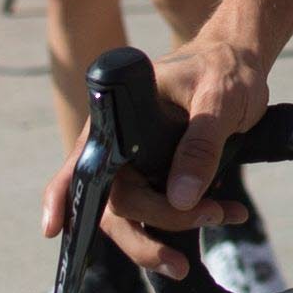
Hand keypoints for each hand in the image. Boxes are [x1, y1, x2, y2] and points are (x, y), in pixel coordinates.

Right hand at [35, 34, 267, 277]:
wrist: (241, 62)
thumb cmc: (222, 68)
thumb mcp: (217, 100)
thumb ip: (200, 145)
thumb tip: (180, 199)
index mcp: (117, 119)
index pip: (82, 163)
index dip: (61, 198)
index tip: (52, 229)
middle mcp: (122, 147)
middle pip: (117, 205)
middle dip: (153, 227)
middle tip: (205, 220)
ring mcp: (142, 165)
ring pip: (139, 217)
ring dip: (176, 228)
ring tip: (223, 215)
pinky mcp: (165, 176)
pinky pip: (169, 210)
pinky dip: (196, 217)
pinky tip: (231, 211)